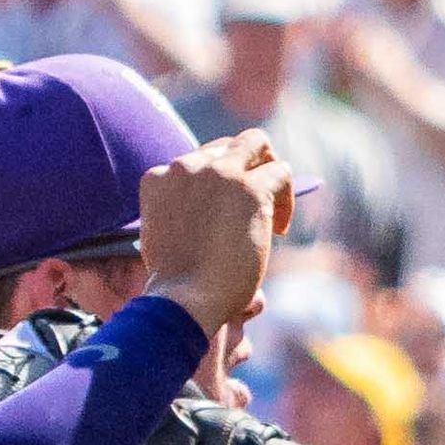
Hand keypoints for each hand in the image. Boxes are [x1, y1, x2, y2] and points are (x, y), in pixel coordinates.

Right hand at [133, 133, 284, 329]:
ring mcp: (217, 174)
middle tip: (259, 202)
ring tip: (273, 208)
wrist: (183, 300)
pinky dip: (286, 197)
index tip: (227, 213)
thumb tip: (231, 244)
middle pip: (227, 146)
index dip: (219, 184)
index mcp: (157, 178)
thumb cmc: (177, 287)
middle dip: (247, 167)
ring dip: (270, 170)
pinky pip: (281, 172)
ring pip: (256, 143)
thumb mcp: (167, 240)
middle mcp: (184, 167)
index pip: (197, 161)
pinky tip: (279, 228)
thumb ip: (185, 216)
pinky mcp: (249, 188)